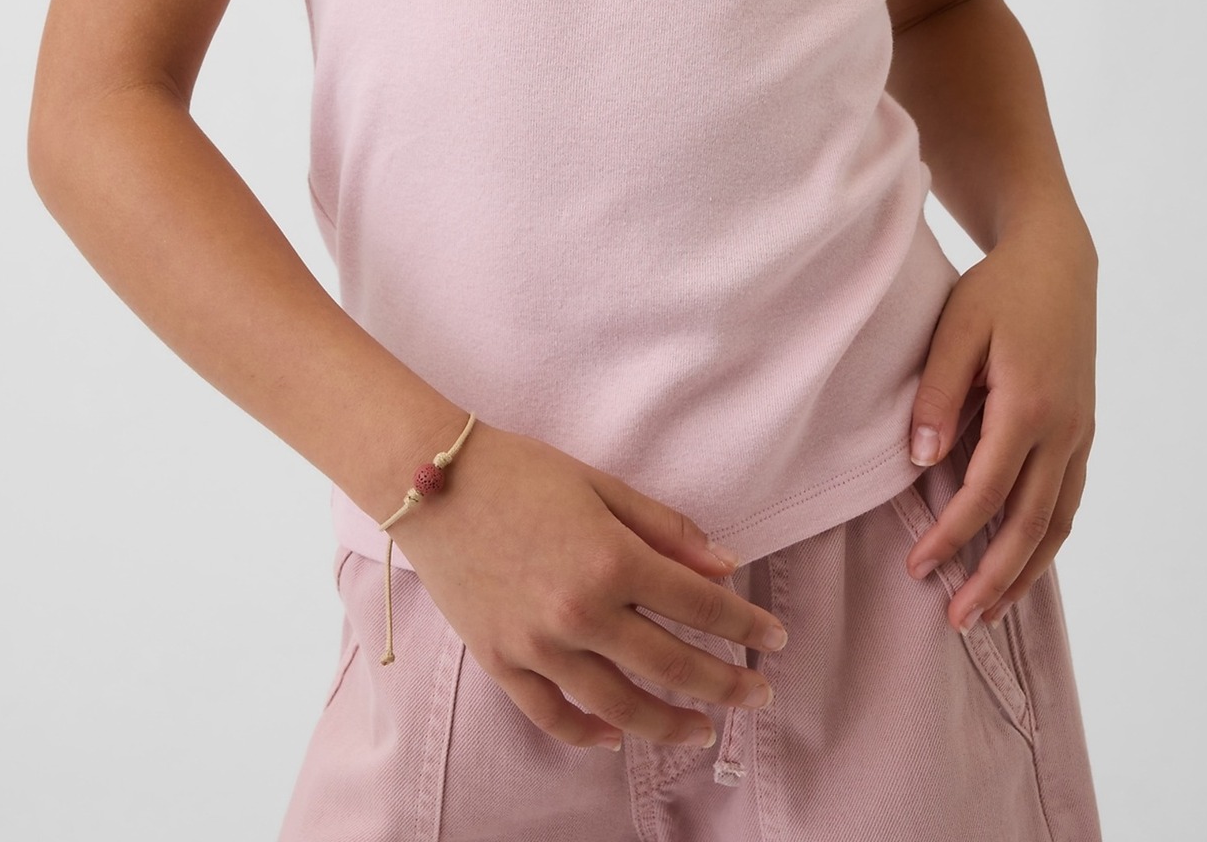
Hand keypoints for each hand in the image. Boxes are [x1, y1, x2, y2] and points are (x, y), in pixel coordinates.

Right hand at [388, 421, 787, 752]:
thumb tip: (725, 566)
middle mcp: (580, 612)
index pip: (700, 606)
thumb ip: (666, 529)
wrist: (431, 482)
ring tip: (702, 731)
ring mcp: (538, 645)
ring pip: (618, 705)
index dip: (745, 625)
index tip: (775, 639)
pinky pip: (553, 714)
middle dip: (725, 684)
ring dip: (668, 723)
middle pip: (670, 665)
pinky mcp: (500, 661)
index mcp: (612, 560)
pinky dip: (589, 733)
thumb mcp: (602, 485)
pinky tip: (617, 736)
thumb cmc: (520, 471)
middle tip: (759, 694)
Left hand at [902, 209, 1096, 629]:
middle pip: (1029, 526)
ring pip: (1057, 523)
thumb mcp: (958, 326)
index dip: (952, 538)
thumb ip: (937, 392)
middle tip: (957, 620)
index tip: (918, 569)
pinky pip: (1068, 501)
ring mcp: (1080, 434)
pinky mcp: (1083, 431)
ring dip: (1025, 573)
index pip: (986, 493)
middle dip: (993, 579)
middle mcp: (1064, 430)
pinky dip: (1046, 541)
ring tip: (990, 611)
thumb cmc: (1000, 290)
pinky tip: (1023, 562)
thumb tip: (921, 461)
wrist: (1059, 261)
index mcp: (1029, 406)